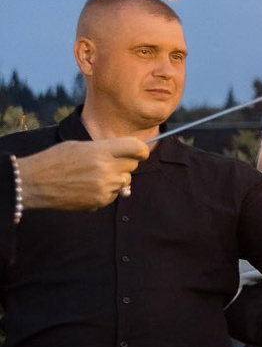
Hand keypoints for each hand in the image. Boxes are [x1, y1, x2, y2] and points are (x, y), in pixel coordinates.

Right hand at [14, 135, 146, 209]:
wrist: (35, 182)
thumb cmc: (55, 160)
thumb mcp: (79, 146)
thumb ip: (104, 149)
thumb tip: (125, 154)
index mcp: (100, 150)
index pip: (136, 148)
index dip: (141, 150)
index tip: (141, 152)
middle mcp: (106, 168)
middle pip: (132, 165)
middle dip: (124, 164)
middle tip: (108, 163)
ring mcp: (105, 186)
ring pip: (124, 181)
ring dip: (115, 178)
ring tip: (93, 176)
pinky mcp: (101, 200)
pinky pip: (114, 194)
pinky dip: (106, 191)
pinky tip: (88, 187)